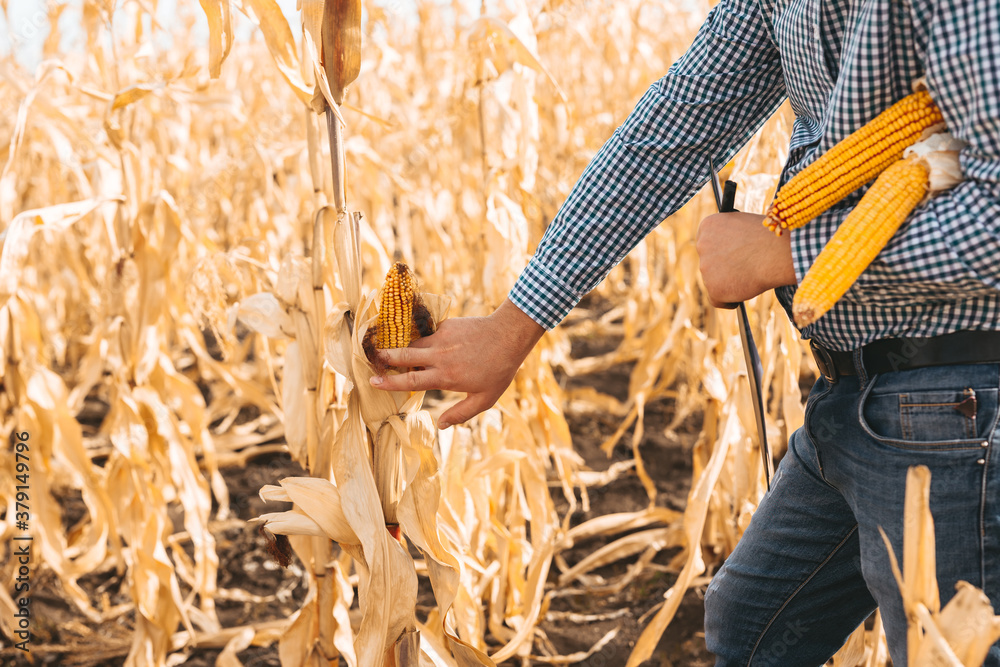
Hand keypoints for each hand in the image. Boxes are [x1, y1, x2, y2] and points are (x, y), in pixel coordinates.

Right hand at [370, 298, 544, 427]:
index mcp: (445, 377)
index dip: (389, 383)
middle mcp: (439, 357)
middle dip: (384, 358)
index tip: (373, 382)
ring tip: (392, 353)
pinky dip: (423, 339)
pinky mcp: (447, 325)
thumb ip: (461, 413)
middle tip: (370, 360)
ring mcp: (442, 338)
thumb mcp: (484, 399)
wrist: (508, 336)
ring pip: (414, 344)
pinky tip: (423, 344)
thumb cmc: (499, 371)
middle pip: (403, 356)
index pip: (410, 382)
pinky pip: (428, 333)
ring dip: (403, 349)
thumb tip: (441, 425)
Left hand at [696, 212, 796, 307]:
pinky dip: (729, 300)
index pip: (707, 243)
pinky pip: (717, 300)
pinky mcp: (713, 288)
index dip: (721, 251)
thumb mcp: (744, 226)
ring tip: (750, 276)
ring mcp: (705, 268)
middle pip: (709, 263)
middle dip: (723, 268)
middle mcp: (702, 245)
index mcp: (708, 226)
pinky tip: (743, 294)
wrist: (779, 252)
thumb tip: (727, 252)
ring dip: (729, 282)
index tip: (731, 257)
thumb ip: (730, 237)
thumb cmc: (770, 237)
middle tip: (742, 270)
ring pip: (714, 282)